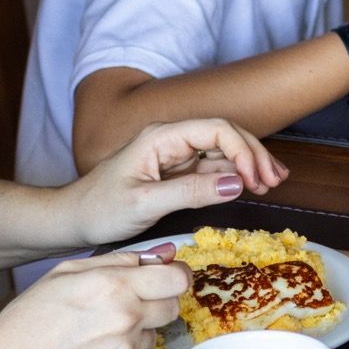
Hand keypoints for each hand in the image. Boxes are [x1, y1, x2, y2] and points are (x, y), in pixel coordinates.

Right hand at [0, 250, 188, 348]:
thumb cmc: (25, 321)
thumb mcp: (63, 273)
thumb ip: (116, 261)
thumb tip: (159, 254)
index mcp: (113, 286)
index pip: (176, 278)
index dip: (175, 275)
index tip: (166, 277)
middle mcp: (125, 319)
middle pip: (172, 307)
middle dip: (158, 302)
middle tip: (128, 302)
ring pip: (152, 335)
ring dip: (135, 330)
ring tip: (96, 332)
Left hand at [65, 118, 286, 247]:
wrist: (73, 218)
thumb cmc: (99, 209)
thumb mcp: (145, 203)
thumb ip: (190, 192)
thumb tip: (235, 184)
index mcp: (161, 137)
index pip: (215, 130)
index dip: (243, 151)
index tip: (255, 180)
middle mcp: (170, 139)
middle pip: (225, 135)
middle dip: (253, 155)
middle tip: (275, 182)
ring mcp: (174, 154)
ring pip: (222, 150)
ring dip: (248, 164)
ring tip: (271, 184)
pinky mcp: (175, 171)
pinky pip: (212, 166)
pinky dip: (235, 174)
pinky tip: (251, 186)